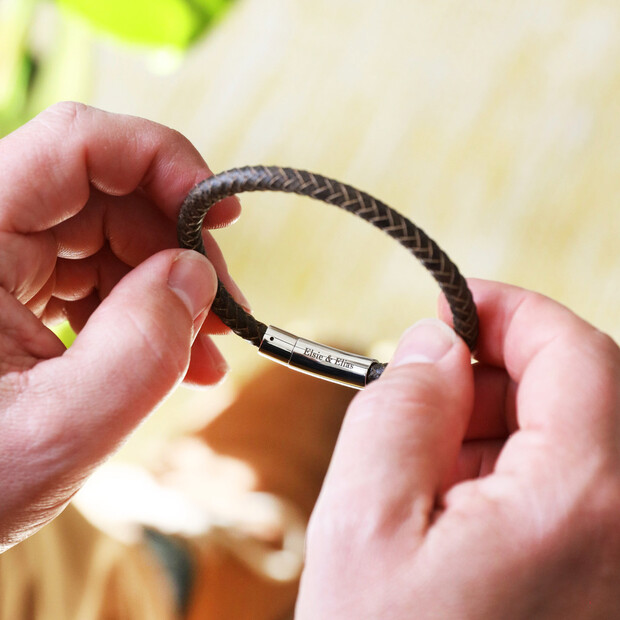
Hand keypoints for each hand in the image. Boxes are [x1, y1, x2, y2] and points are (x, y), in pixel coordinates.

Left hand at [0, 102, 243, 550]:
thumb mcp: (55, 432)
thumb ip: (139, 350)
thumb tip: (196, 276)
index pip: (74, 144)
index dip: (161, 160)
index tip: (219, 211)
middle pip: (104, 194)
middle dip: (178, 246)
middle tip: (224, 307)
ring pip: (107, 236)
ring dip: (169, 286)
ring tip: (205, 349)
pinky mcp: (13, 293)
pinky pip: (93, 276)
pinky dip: (143, 311)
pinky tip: (173, 357)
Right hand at [297, 279, 619, 618]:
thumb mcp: (365, 521)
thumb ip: (401, 408)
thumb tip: (433, 342)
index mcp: (586, 502)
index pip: (574, 351)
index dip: (508, 312)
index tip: (451, 307)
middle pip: (580, 389)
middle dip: (494, 372)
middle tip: (421, 392)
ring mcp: (617, 557)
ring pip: (572, 436)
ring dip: (496, 425)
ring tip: (426, 467)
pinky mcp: (598, 575)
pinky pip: (568, 486)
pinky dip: (508, 471)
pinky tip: (453, 506)